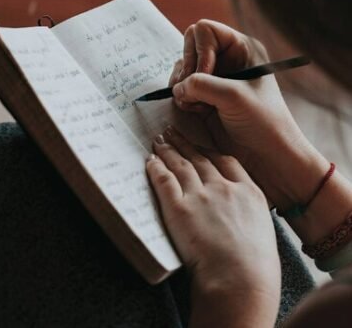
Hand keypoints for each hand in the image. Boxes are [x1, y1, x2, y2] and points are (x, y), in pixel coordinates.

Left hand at [147, 126, 279, 327]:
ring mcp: (200, 196)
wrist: (239, 279)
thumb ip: (247, 218)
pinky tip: (149, 161)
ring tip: (158, 141)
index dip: (209, 150)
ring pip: (180, 164)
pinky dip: (155, 168)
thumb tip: (236, 220)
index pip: (226, 161)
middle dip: (184, 144)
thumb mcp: (262, 232)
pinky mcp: (178, 208)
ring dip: (167, 150)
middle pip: (199, 158)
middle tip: (171, 133)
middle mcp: (224, 188)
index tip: (199, 145)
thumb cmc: (254, 268)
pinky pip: (163, 180)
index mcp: (249, 193)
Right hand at [169, 19, 328, 210]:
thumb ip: (200, 84)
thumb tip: (177, 87)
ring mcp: (214, 79)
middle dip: (187, 69)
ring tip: (198, 104)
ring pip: (181, 69)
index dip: (199, 51)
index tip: (206, 75)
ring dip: (183, 86)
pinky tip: (197, 111)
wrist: (268, 156)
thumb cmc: (263, 123)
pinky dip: (182, 98)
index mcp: (242, 49)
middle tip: (194, 90)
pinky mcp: (203, 97)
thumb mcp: (233, 97)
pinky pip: (180, 88)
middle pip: (188, 47)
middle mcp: (227, 60)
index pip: (204, 30)